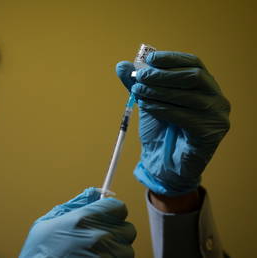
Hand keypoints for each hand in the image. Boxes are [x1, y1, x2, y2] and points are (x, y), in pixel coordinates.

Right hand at [19, 188, 135, 257]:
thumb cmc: (39, 253)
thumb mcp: (48, 222)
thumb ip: (75, 205)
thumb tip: (93, 193)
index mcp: (83, 219)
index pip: (118, 207)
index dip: (113, 211)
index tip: (108, 216)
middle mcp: (99, 237)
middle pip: (127, 229)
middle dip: (116, 232)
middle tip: (101, 237)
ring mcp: (106, 257)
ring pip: (127, 250)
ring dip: (116, 251)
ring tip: (97, 252)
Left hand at [116, 51, 229, 195]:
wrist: (163, 163)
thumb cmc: (160, 131)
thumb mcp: (147, 102)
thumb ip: (138, 84)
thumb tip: (121, 65)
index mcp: (204, 86)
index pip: (193, 63)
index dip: (171, 59)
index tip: (149, 59)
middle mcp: (216, 99)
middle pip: (193, 77)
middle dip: (163, 75)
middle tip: (140, 77)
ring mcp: (217, 116)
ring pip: (188, 96)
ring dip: (159, 91)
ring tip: (139, 92)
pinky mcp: (211, 133)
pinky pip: (185, 116)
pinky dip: (163, 109)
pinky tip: (146, 107)